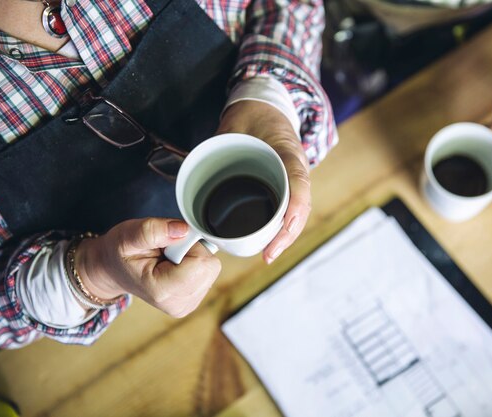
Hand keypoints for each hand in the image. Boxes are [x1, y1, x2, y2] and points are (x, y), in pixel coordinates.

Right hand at [76, 218, 221, 317]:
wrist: (114, 269)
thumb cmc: (120, 252)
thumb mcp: (128, 235)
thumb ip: (154, 230)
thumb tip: (184, 229)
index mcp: (163, 291)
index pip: (202, 262)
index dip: (189, 244)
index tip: (169, 243)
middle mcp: (178, 303)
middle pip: (210, 266)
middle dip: (192, 250)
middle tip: (167, 250)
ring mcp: (188, 304)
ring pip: (211, 269)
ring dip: (193, 257)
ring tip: (168, 258)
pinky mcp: (194, 299)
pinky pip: (209, 273)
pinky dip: (194, 264)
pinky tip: (174, 265)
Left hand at [217, 100, 310, 263]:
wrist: (265, 107)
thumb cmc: (251, 115)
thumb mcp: (234, 124)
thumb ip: (217, 143)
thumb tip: (192, 166)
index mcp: (287, 151)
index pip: (298, 181)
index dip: (294, 207)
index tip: (285, 227)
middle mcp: (295, 168)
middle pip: (299, 206)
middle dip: (287, 233)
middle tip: (269, 254)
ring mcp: (293, 177)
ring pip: (296, 211)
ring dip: (285, 235)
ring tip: (268, 254)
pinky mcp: (286, 184)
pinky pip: (287, 207)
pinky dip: (280, 227)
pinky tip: (269, 241)